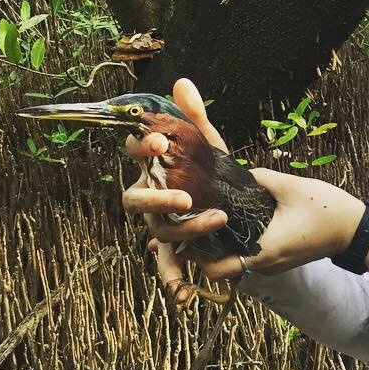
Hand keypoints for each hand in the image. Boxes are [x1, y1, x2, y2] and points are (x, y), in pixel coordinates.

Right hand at [121, 78, 232, 295]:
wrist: (234, 207)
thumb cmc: (211, 173)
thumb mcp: (210, 146)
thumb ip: (195, 118)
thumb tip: (182, 82)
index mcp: (153, 167)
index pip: (134, 153)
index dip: (141, 147)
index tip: (160, 141)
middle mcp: (148, 196)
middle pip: (134, 200)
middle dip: (156, 197)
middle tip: (183, 195)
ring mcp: (159, 224)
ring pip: (157, 230)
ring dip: (183, 228)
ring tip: (216, 219)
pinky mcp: (175, 247)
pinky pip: (167, 263)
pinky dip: (172, 275)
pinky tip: (180, 287)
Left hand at [192, 167, 364, 281]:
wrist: (356, 230)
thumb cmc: (327, 210)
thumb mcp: (290, 186)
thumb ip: (258, 177)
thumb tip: (236, 172)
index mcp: (262, 252)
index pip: (214, 269)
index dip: (197, 252)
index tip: (192, 227)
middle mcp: (263, 265)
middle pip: (218, 265)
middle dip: (204, 246)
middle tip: (195, 218)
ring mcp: (271, 265)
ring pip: (233, 261)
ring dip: (222, 244)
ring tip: (213, 214)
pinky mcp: (279, 259)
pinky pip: (248, 256)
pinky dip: (238, 243)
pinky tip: (236, 219)